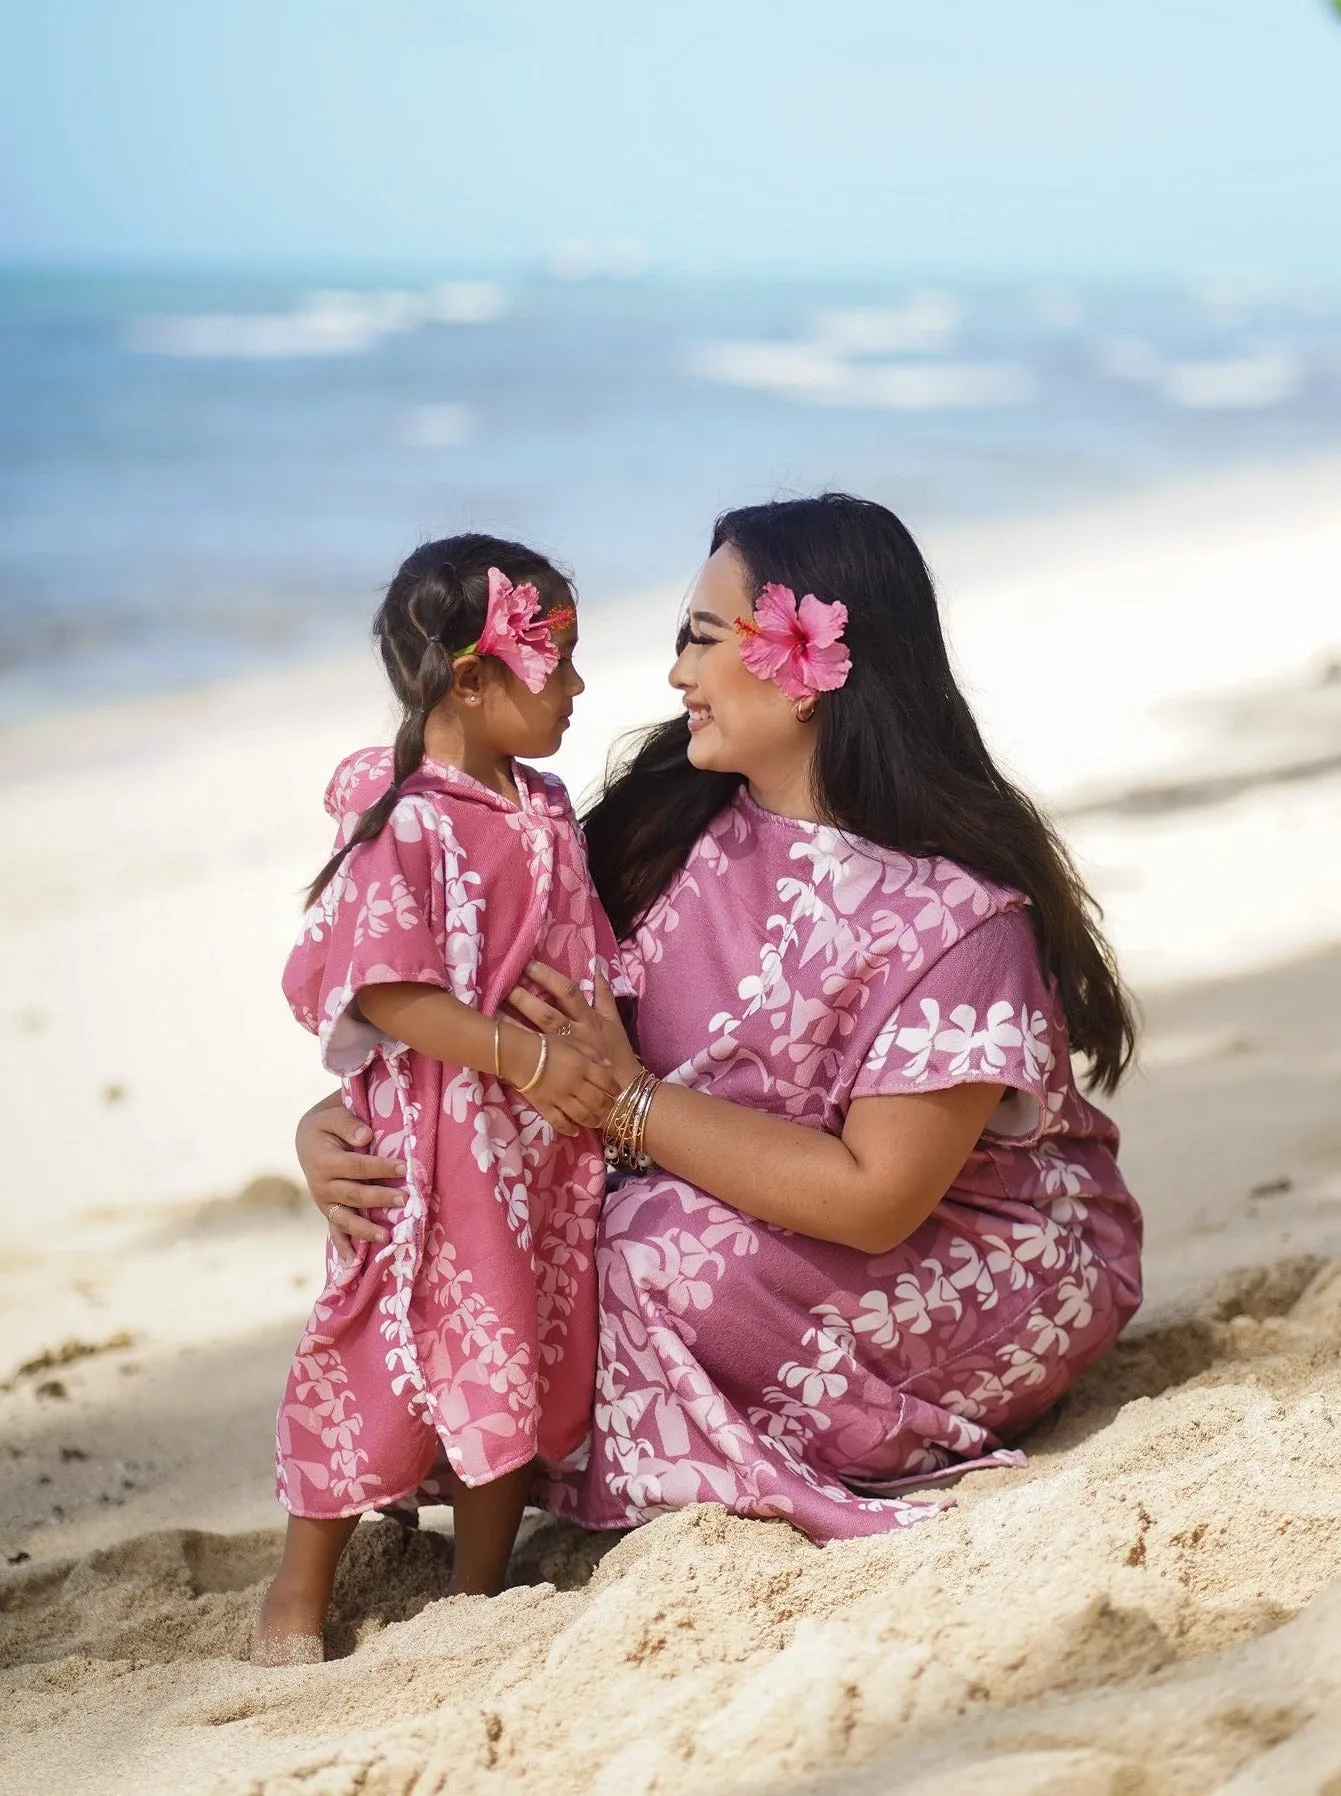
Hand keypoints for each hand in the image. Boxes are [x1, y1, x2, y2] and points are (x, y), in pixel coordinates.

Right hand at [294, 1095, 402, 1262]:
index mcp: (325, 1160)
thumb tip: (366, 1136)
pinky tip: (354, 1262)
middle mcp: (322, 1185)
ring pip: (346, 1219)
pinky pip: (335, 1231)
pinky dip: (343, 1247)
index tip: (404, 1168)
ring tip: (388, 1238)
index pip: (357, 1166)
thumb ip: (348, 1124)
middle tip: (405, 1199)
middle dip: (380, 1198)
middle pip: (355, 1194)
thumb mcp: (332, 1116)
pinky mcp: (328, 1211)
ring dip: (366, 1229)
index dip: (380, 1167)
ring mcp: (325, 1202)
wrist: (307, 1139)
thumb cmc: (328, 1125)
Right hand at [498, 1020, 620, 1135]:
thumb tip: (610, 1066)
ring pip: (582, 1114)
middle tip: (610, 1108)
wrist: (518, 1054)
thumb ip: (592, 1053)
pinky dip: (569, 1129)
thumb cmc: (546, 1045)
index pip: (606, 1080)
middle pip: (597, 1100)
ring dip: (593, 1120)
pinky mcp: (545, 1107)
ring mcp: (560, 1098)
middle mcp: (575, 1084)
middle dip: (607, 1106)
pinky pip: (559, 1122)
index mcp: (583, 1066)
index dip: (614, 1088)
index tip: (617, 1092)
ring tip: (597, 1122)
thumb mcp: (571, 1042)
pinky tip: (576, 1132)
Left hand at [507, 966, 641, 1091]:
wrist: (622, 1090)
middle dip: (525, 999)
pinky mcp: (557, 1069)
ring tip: (495, 1007)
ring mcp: (564, 1052)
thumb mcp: (614, 1021)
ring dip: (516, 1020)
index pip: (568, 992)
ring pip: (538, 1033)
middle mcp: (575, 1033)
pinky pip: (535, 1055)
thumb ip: (605, 994)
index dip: (548, 978)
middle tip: (504, 985)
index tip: (529, 965)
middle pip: (547, 1013)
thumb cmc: (618, 1052)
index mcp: (589, 1018)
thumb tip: (597, 966)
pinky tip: (503, 1037)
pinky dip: (519, 1045)